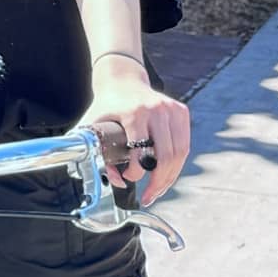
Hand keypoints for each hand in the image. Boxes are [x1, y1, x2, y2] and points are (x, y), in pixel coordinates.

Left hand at [81, 56, 190, 206]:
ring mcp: (171, 109)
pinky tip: (167, 173)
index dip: (136, 173)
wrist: (122, 80)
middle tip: (149, 196)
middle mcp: (156, 110)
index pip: (142, 152)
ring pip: (179, 153)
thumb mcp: (93, 129)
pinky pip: (184, 145)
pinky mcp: (181, 111)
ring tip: (158, 189)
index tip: (127, 177)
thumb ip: (99, 156)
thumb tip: (119, 181)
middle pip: (165, 156)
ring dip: (170, 177)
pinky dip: (177, 163)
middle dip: (158, 183)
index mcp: (134, 113)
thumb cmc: (106, 107)